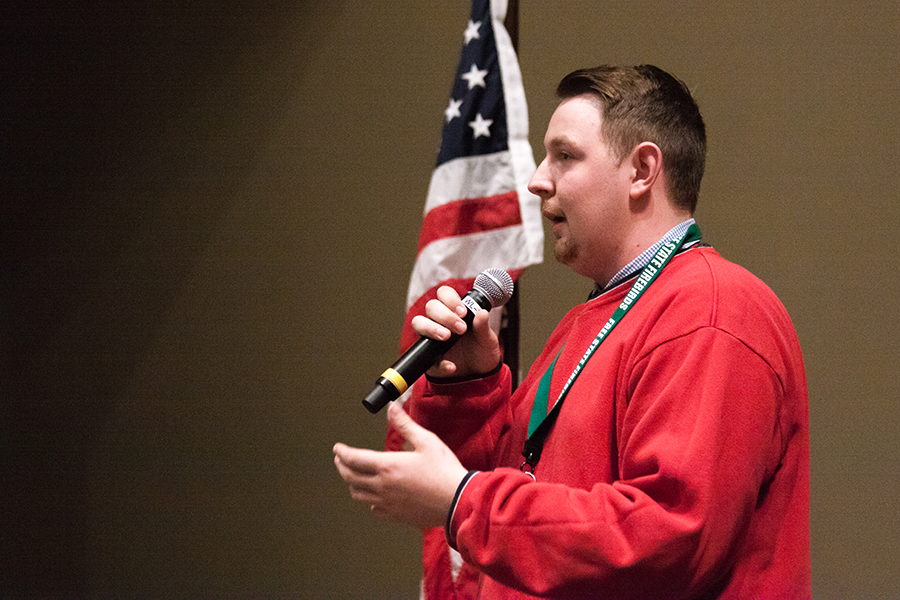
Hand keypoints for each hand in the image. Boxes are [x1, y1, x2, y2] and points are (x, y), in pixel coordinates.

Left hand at [333, 402, 467, 528]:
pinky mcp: (396, 515)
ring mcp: (388, 503)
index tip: (337, 448)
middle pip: (351, 477)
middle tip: (340, 460)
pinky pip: (374, 509)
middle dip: (342, 466)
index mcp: (387, 466)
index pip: (354, 459)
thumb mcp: (426, 440)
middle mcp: (382, 486)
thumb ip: (405, 424)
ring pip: (359, 495)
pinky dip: (369, 501)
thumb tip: (391, 407)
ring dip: (352, 484)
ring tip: (353, 476)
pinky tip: (374, 498)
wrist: (457, 500)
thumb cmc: (444, 470)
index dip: (342, 452)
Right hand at [410, 285, 501, 377]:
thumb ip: (483, 327)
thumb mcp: (487, 339)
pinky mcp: (429, 358)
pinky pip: (425, 357)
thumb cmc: (481, 351)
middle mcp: (439, 322)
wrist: (480, 374)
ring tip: (446, 336)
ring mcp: (431, 338)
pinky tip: (451, 366)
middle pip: (431, 306)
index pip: (444, 294)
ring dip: (431, 328)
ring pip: (419, 323)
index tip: (463, 312)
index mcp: (454, 312)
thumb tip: (482, 312)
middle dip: (445, 315)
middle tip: (461, 328)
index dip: (450, 299)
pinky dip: (439, 362)